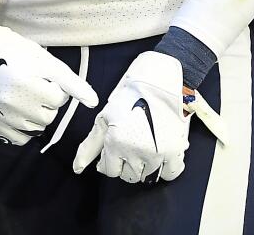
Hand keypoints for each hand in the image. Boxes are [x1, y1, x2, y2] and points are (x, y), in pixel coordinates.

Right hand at [0, 26, 97, 144]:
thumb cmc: (16, 53)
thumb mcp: (45, 61)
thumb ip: (71, 82)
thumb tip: (93, 102)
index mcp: (23, 83)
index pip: (58, 99)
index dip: (55, 87)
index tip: (43, 78)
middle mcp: (9, 103)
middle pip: (49, 116)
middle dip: (47, 102)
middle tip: (33, 86)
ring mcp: (1, 116)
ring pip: (37, 128)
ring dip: (37, 115)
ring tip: (24, 97)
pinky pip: (22, 138)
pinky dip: (25, 128)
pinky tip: (18, 111)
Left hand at [73, 51, 189, 183]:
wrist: (163, 77)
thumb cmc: (133, 91)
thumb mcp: (106, 115)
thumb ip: (91, 144)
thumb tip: (78, 167)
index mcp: (114, 141)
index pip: (109, 170)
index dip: (111, 159)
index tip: (117, 147)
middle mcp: (134, 151)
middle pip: (128, 175)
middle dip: (127, 163)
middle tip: (132, 142)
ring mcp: (156, 153)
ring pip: (147, 176)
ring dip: (145, 164)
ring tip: (146, 143)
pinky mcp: (175, 151)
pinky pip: (169, 174)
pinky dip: (165, 167)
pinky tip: (161, 151)